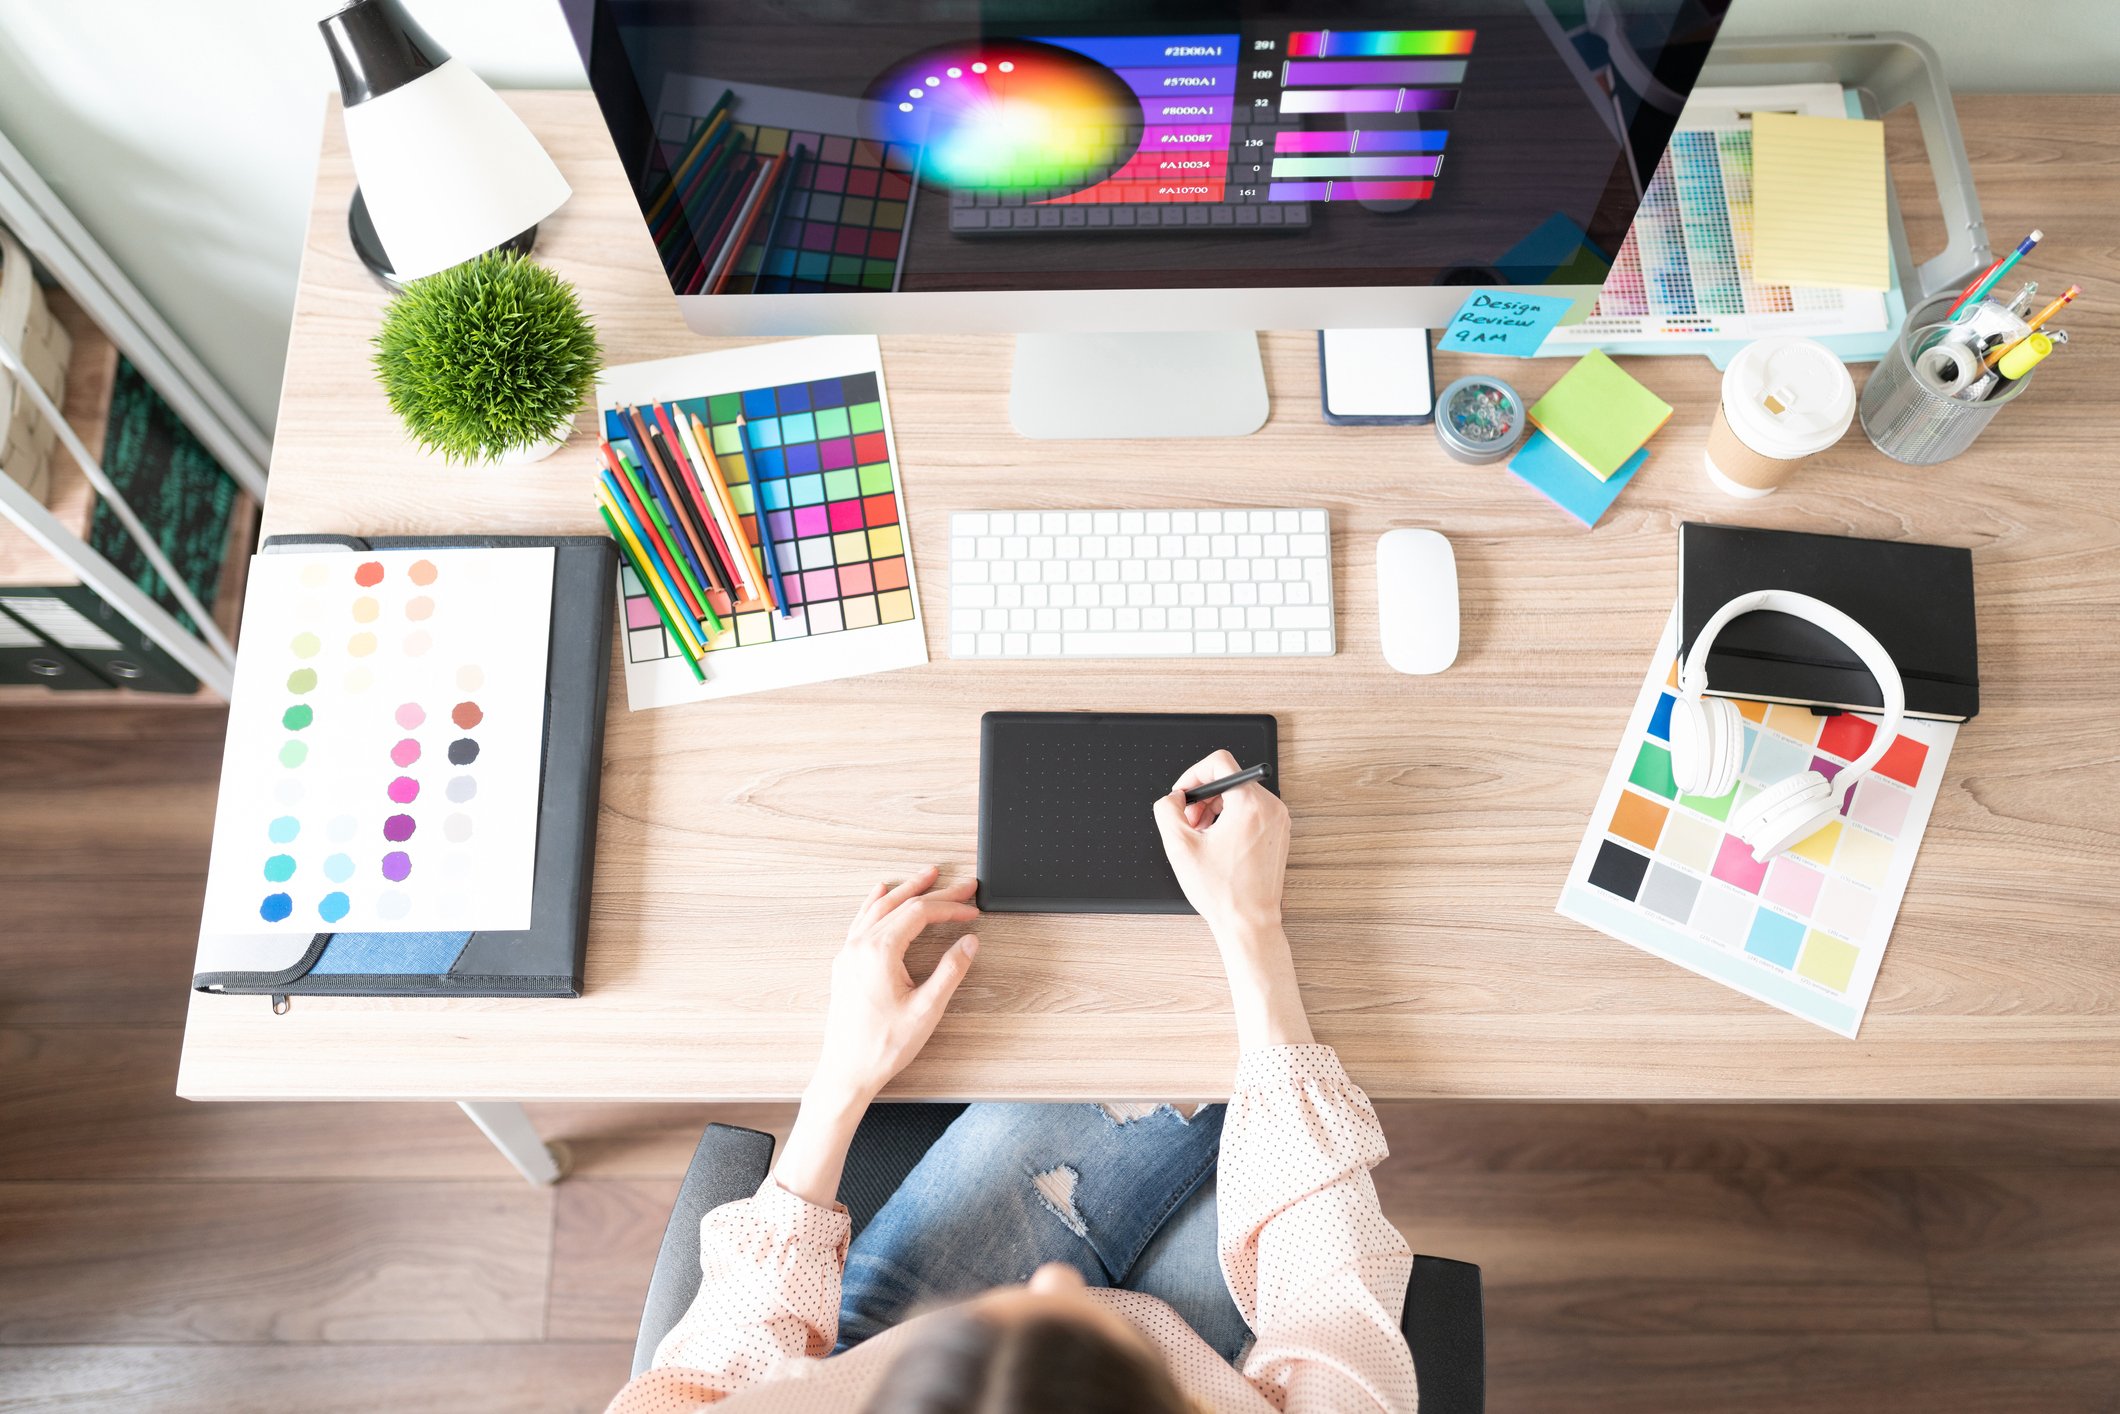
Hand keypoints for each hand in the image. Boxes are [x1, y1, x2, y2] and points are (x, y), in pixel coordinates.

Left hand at [810, 866, 979, 1108]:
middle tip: (961, 884)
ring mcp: (848, 954)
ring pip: (878, 908)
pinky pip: (861, 921)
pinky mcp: (845, 964)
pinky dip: (875, 903)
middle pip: (900, 904)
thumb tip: (969, 942)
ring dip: (905, 890)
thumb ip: (951, 970)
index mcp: (878, 952)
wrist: (846, 1072)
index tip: (971, 910)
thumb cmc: (882, 1046)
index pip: (919, 913)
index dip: (950, 908)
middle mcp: (859, 946)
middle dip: (934, 891)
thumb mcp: (927, 1009)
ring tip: (926, 877)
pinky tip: (880, 894)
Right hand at [1151, 751, 1312, 1049]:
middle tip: (1189, 822)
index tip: (1182, 797)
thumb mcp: (1180, 846)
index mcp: (1250, 804)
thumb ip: (1167, 810)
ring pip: (1240, 795)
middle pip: (1229, 779)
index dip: (1193, 775)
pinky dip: (1231, 819)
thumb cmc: (1222, 892)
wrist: (1249, 923)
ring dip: (1215, 808)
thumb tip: (1173, 798)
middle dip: (1202, 796)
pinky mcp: (1279, 834)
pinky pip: (1251, 812)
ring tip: (1201, 835)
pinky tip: (1217, 844)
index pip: (1219, 762)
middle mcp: (1271, 808)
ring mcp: (1279, 821)